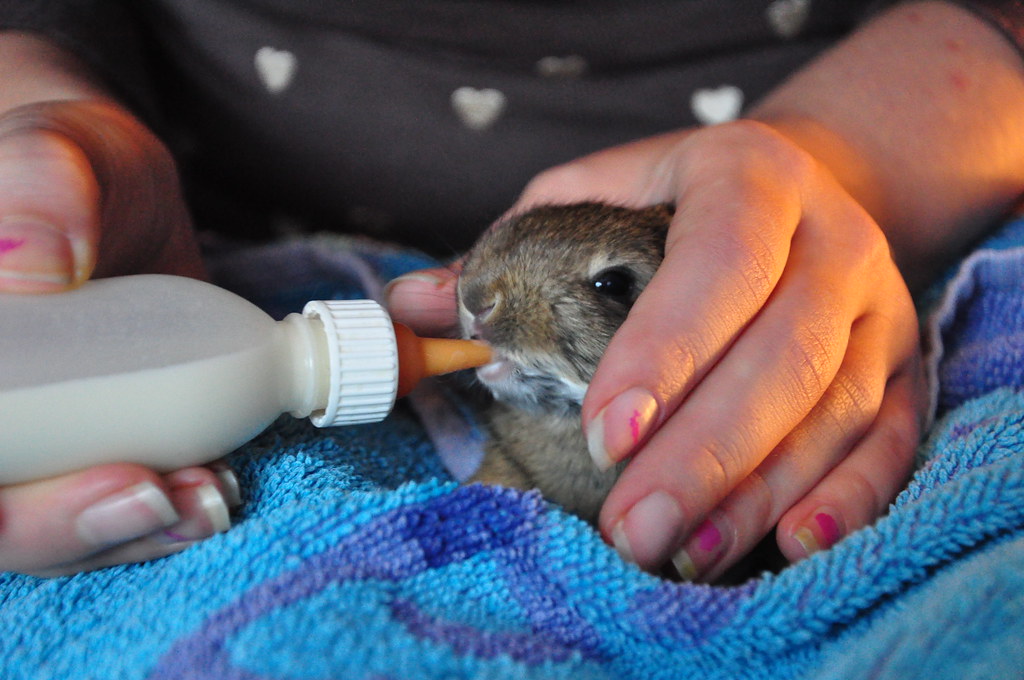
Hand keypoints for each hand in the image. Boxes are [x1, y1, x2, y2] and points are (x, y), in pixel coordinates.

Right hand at [0, 98, 218, 573]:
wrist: (111, 195)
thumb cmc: (70, 167)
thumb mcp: (57, 152)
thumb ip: (40, 182)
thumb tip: (33, 267)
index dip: (3, 494)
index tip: (93, 471)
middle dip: (64, 526)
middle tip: (157, 495)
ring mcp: (37, 441)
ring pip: (49, 530)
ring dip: (129, 531)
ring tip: (208, 498)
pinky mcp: (101, 448)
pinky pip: (117, 504)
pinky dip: (165, 510)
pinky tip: (217, 488)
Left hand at [390, 121, 925, 579]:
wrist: (808, 186)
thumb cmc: (679, 202)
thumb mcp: (597, 195)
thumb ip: (511, 250)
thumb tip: (411, 306)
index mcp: (749, 180)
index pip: (718, 262)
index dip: (668, 349)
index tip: (603, 432)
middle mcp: (831, 242)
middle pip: (784, 354)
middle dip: (705, 451)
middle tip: (633, 527)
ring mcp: (877, 310)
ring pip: (835, 410)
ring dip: (760, 491)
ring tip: (683, 551)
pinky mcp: (902, 367)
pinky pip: (890, 439)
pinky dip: (848, 497)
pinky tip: (795, 544)